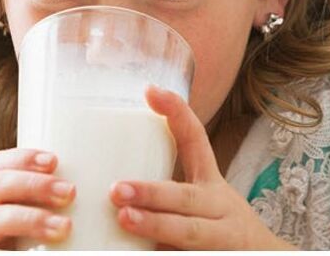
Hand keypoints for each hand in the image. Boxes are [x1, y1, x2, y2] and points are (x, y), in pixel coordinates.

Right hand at [0, 148, 74, 249]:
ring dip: (29, 219)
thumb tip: (101, 202)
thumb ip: (49, 214)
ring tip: (64, 228)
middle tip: (69, 192)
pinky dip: (9, 254)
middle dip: (32, 185)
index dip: (22, 158)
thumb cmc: (20, 254)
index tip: (55, 160)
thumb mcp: (29, 230)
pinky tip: (29, 254)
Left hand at [109, 86, 295, 249]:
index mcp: (211, 185)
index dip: (177, 114)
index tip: (150, 90)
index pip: (196, 141)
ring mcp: (224, 238)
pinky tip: (140, 251)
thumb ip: (164, 194)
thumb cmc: (219, 231)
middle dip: (151, 192)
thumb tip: (105, 182)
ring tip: (125, 218)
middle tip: (116, 188)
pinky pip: (189, 255)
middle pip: (186, 197)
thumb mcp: (200, 204)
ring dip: (156, 225)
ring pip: (190, 232)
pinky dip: (166, 252)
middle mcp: (219, 207)